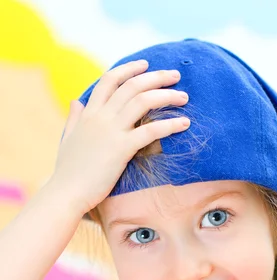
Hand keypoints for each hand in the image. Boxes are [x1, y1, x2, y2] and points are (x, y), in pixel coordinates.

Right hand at [49, 60, 189, 215]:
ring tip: (184, 97)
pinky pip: (150, 131)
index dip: (129, 69)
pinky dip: (170, 125)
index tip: (145, 64)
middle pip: (132, 86)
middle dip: (156, 77)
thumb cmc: (68, 172)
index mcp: (88, 113)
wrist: (66, 192)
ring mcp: (111, 131)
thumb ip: (74, 119)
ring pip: (143, 101)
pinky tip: (184, 124)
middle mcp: (100, 117)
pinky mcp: (122, 149)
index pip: (110, 80)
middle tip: (175, 75)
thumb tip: (76, 102)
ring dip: (167, 96)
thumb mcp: (67, 139)